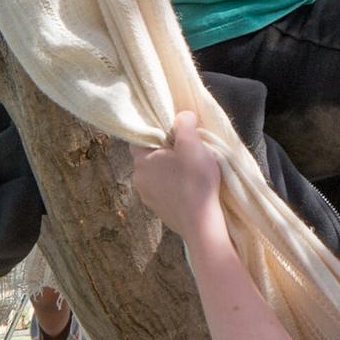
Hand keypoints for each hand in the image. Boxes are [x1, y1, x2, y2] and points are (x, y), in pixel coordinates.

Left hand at [133, 112, 223, 240]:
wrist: (201, 223)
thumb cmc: (195, 180)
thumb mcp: (193, 144)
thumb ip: (185, 124)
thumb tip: (182, 116)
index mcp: (142, 161)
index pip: (139, 139)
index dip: (155, 132)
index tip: (172, 131)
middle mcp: (139, 179)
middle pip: (149, 156)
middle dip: (165, 151)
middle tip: (186, 149)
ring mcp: (147, 197)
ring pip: (156, 174)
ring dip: (170, 169)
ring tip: (191, 170)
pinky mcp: (159, 210)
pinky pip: (163, 190)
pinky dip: (174, 186)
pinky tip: (190, 187)